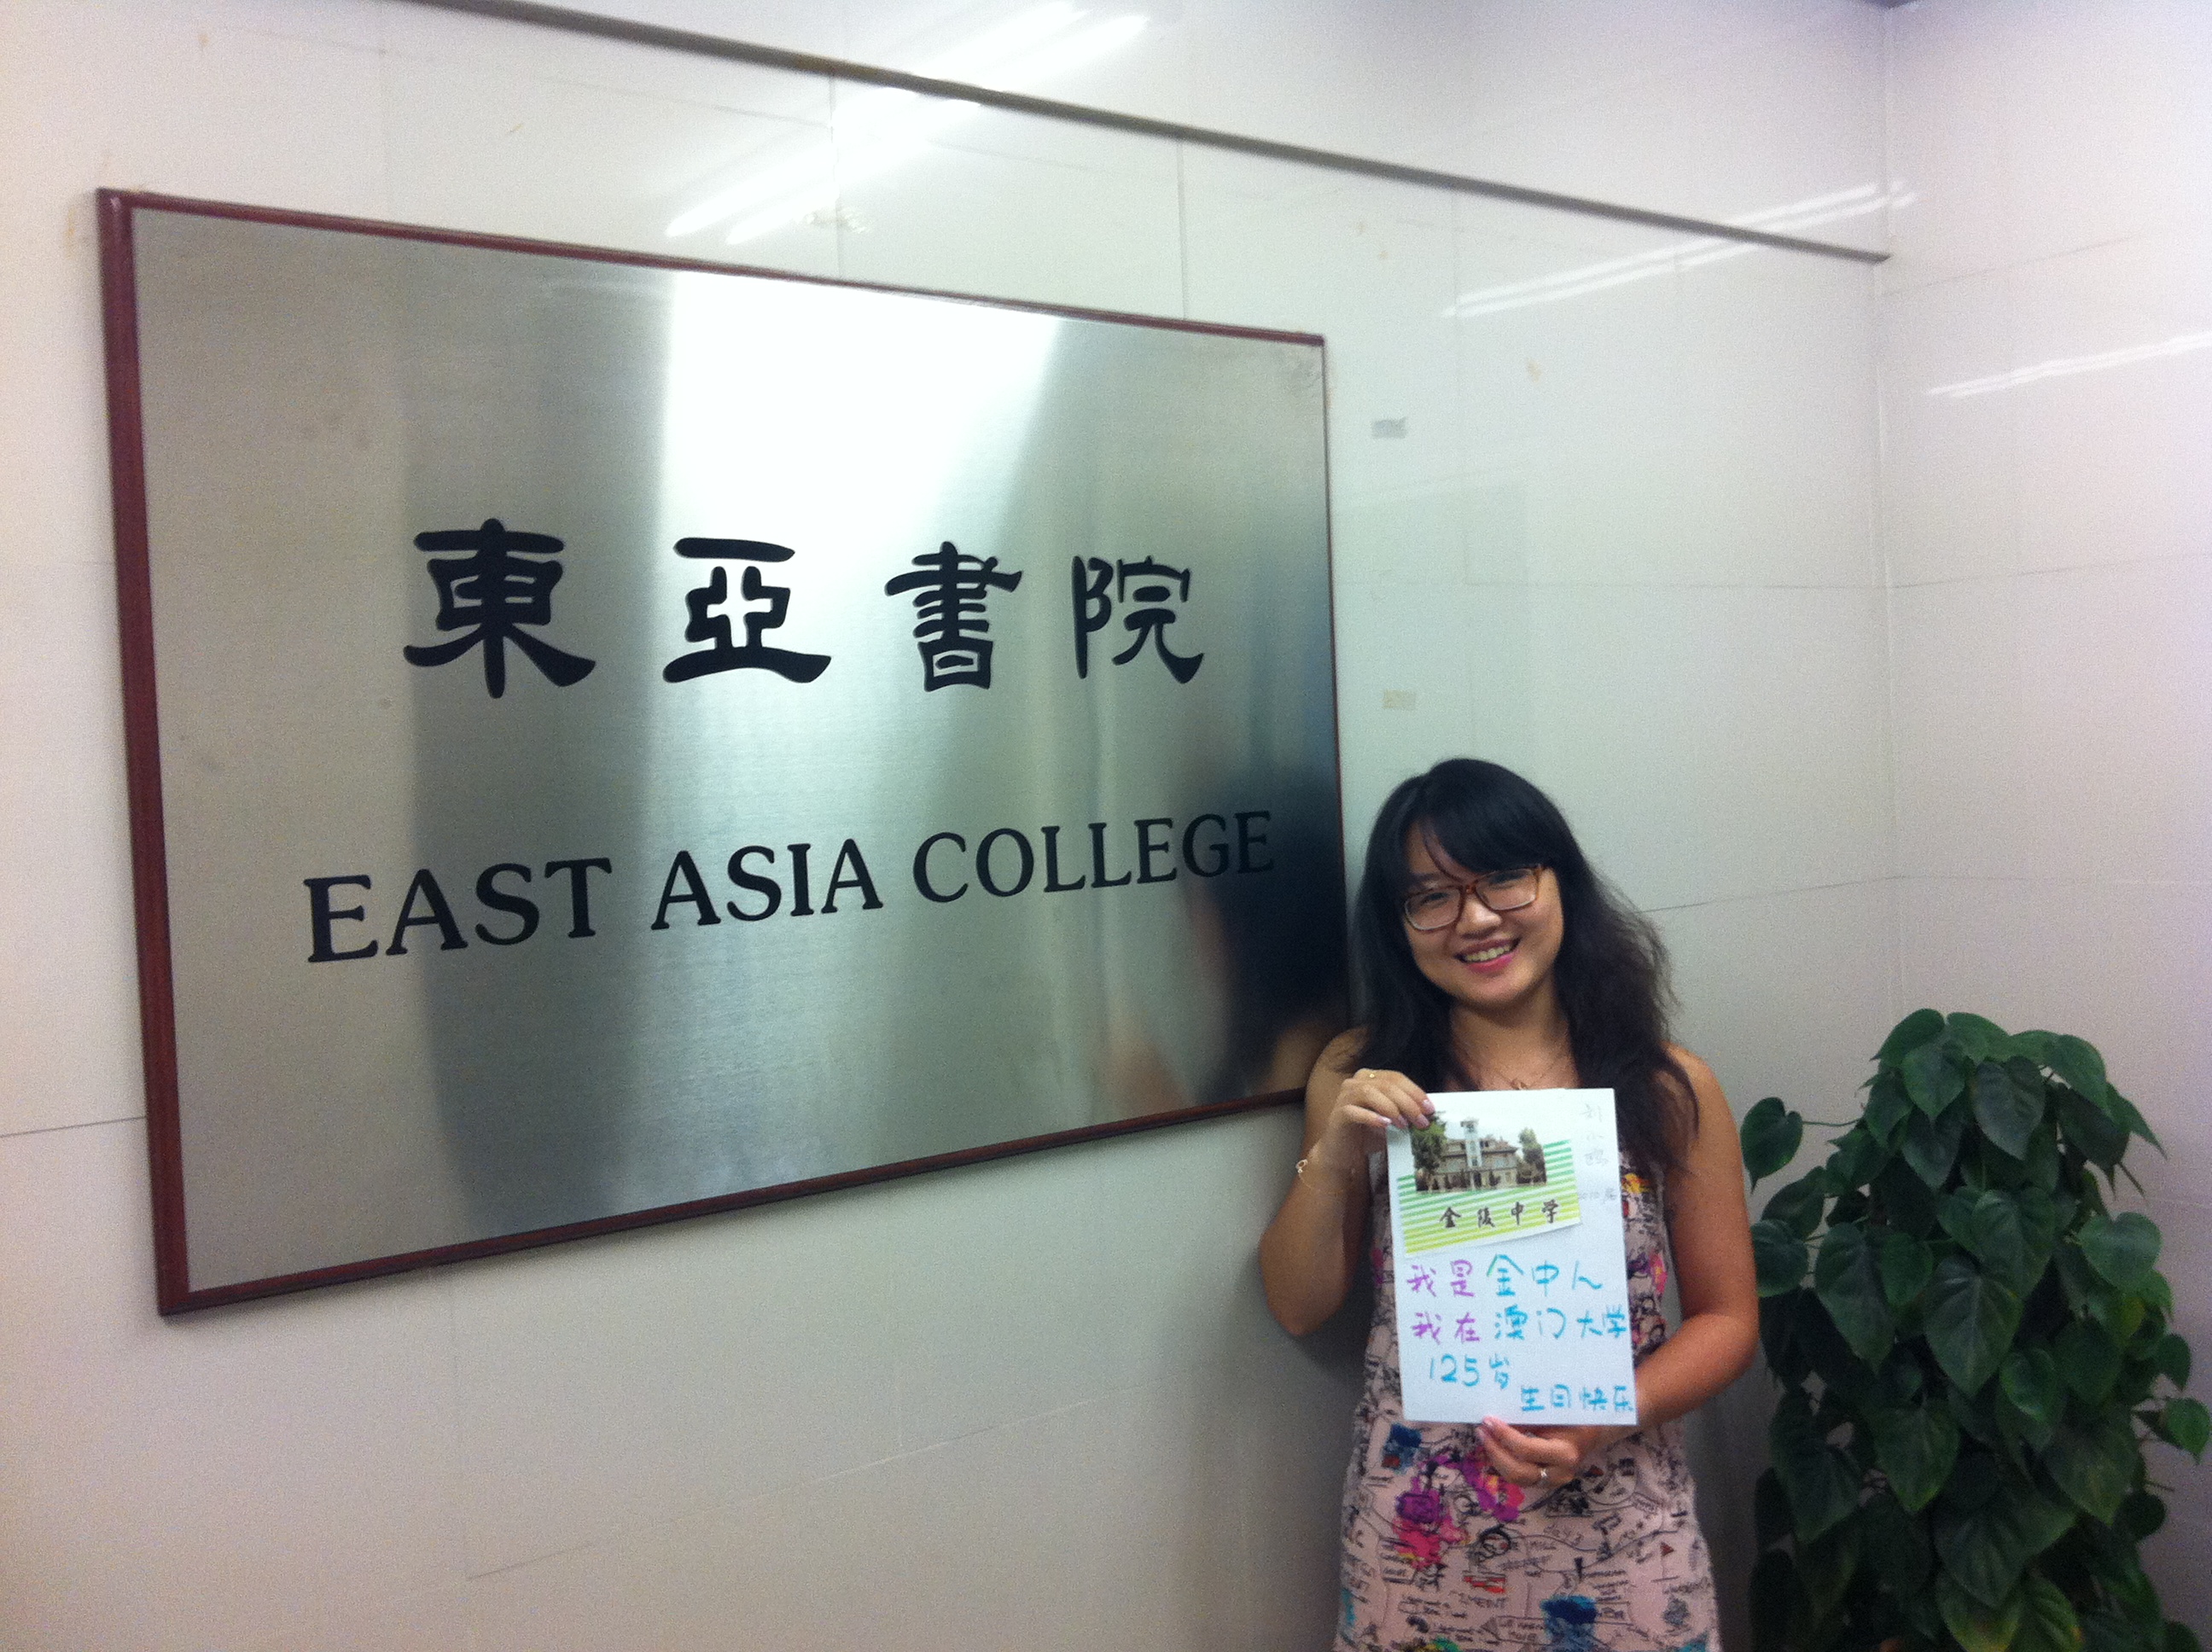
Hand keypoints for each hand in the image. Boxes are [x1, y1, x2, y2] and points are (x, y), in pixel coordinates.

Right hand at [1303, 1067, 1432, 1183]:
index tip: (1430, 1109)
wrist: (1343, 1153)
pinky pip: (1354, 1111)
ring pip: (1369, 1092)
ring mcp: (1344, 1096)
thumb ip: (1406, 1112)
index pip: (1396, 1078)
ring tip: (1404, 1125)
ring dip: (1391, 1108)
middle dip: (1408, 1102)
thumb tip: (1429, 1113)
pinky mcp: (1337, 1114)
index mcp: (1370, 1078)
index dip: (1414, 1091)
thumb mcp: (1392, 1120)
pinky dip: (1372, 1117)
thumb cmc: (1369, 1134)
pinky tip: (1385, 1126)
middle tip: (1422, 1121)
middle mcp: (1355, 1082)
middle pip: (1386, 1085)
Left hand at [1474, 1417, 1632, 1489]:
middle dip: (1495, 1452)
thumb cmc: (1575, 1416)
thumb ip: (1529, 1418)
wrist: (1597, 1431)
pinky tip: (1496, 1446)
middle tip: (1481, 1431)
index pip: (1526, 1450)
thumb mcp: (1554, 1413)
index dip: (1504, 1435)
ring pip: (1517, 1479)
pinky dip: (1505, 1462)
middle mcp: (1560, 1473)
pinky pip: (1521, 1477)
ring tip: (1485, 1437)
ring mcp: (1554, 1481)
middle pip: (1519, 1472)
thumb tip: (1498, 1417)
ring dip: (1497, 1458)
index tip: (1488, 1419)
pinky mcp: (1547, 1482)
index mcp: (1565, 1453)